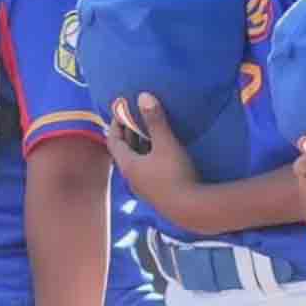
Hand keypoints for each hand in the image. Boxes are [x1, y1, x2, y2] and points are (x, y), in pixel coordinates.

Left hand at [106, 93, 197, 224]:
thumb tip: (143, 96)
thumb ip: (155, 120)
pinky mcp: (157, 193)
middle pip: (125, 151)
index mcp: (128, 166)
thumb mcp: (165, 144)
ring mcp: (144, 187)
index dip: (116, 124)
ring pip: (137, 160)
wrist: (192, 210)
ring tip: (149, 128)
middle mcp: (132, 178)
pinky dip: (149, 155)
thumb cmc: (175, 174)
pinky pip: (147, 169)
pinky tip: (162, 149)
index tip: (121, 109)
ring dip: (140, 144)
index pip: (113, 141)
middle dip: (129, 132)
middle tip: (135, 115)